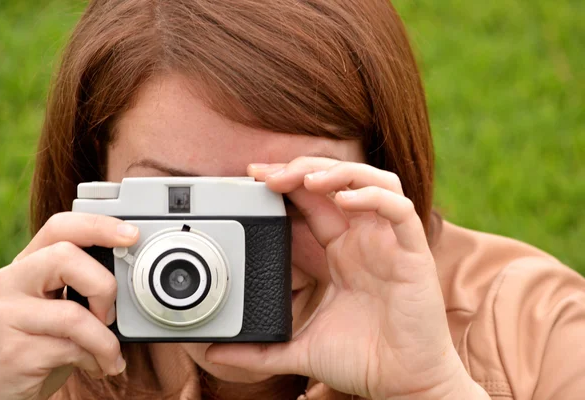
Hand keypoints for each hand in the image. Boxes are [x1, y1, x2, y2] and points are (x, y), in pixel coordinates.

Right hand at [0, 212, 138, 399]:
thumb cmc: (43, 341)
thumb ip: (84, 283)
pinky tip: (95, 365)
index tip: (131, 235)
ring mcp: (7, 316)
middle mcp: (11, 281)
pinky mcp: (13, 352)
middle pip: (66, 257)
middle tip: (110, 314)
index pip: (60, 227)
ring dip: (104, 339)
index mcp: (28, 264)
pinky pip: (71, 349)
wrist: (1, 386)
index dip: (99, 226)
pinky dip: (95, 359)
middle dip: (104, 286)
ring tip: (109, 352)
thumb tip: (133, 275)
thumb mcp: (62, 304)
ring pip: (73, 314)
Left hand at [205, 157, 486, 398]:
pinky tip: (346, 201)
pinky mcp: (412, 254)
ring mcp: (389, 244)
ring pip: (373, 182)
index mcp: (341, 251)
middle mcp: (364, 239)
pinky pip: (400, 210)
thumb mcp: (300, 347)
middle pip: (338, 180)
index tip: (254, 176)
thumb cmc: (362, 360)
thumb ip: (259, 349)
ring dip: (340, 173)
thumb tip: (217, 353)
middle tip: (268, 175)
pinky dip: (374, 197)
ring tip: (307, 180)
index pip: (313, 200)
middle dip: (303, 169)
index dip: (287, 181)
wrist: (403, 385)